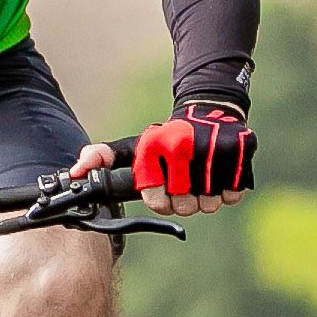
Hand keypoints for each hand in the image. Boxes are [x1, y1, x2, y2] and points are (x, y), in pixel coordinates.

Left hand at [107, 106, 252, 214]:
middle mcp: (183, 147)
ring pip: (209, 204)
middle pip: (183, 207)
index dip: (160, 201)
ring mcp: (213, 149)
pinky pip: (233, 195)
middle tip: (184, 181)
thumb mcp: (133, 146)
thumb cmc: (166, 138)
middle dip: (183, 200)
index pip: (156, 202)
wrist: (207, 110)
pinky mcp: (240, 151)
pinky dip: (227, 190)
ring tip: (201, 176)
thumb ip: (102, 158)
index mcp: (155, 147)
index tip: (163, 187)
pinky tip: (219, 173)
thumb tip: (76, 172)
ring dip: (205, 197)